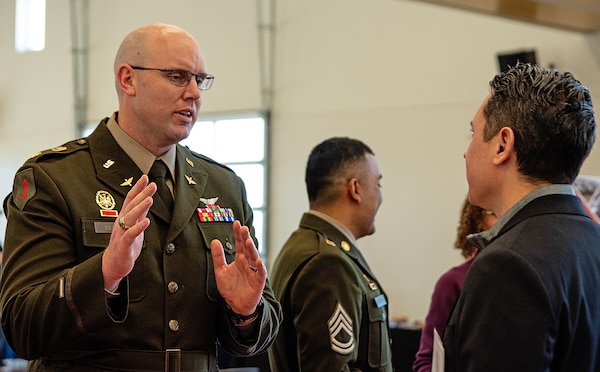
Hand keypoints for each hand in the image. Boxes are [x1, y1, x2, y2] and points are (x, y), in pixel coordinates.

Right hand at [102, 175, 155, 290]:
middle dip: (141, 194)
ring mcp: (121, 233)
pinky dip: (138, 228)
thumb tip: (147, 199)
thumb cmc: (125, 244)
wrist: (113, 264)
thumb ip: (140, 213)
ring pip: (130, 218)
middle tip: (151, 185)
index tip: (145, 177)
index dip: (137, 188)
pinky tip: (146, 221)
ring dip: (140, 208)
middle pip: (131, 205)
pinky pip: (130, 235)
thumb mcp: (134, 226)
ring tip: (149, 199)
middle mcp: (121, 223)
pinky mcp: (123, 245)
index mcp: (124, 217)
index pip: (130, 199)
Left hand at [211, 220, 265, 314]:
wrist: (236, 305)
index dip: (238, 234)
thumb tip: (214, 241)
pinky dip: (260, 266)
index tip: (236, 223)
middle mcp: (247, 262)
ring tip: (248, 241)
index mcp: (240, 259)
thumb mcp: (220, 271)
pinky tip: (257, 260)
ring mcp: (254, 271)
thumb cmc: (230, 288)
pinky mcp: (258, 281)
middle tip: (243, 228)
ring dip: (252, 249)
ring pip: (254, 257)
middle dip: (246, 237)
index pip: (239, 243)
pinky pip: (260, 272)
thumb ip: (218, 256)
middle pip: (248, 247)